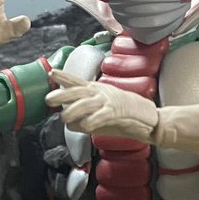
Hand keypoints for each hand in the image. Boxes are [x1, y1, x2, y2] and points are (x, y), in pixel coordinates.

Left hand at [46, 68, 160, 142]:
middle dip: (62, 94)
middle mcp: (101, 93)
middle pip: (78, 91)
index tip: (51, 73)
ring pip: (86, 103)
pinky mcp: (117, 112)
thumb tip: (70, 124)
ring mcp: (109, 102)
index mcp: (97, 91)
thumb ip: (86, 118)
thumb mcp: (102, 115)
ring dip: (73, 111)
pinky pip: (101, 115)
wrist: (149, 118)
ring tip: (64, 118)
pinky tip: (85, 126)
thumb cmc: (126, 116)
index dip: (64, 77)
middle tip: (49, 99)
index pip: (77, 82)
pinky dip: (92, 120)